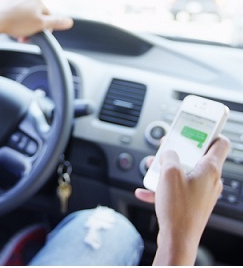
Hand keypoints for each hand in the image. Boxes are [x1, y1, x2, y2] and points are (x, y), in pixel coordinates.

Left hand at [0, 0, 72, 39]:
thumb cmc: (17, 23)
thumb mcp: (40, 25)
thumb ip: (56, 22)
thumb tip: (70, 21)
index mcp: (38, 0)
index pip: (48, 16)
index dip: (45, 29)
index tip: (37, 36)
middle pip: (36, 16)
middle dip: (33, 29)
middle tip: (25, 38)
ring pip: (24, 16)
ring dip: (23, 27)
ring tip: (17, 35)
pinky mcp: (4, 4)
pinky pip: (13, 14)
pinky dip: (13, 22)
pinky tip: (9, 28)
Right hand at [135, 135, 230, 264]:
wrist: (178, 239)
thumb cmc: (179, 208)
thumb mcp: (169, 173)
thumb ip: (169, 156)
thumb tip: (168, 152)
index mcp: (210, 169)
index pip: (220, 142)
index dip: (210, 132)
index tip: (197, 127)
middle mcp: (210, 180)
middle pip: (197, 157)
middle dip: (179, 151)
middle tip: (167, 149)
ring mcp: (202, 193)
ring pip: (185, 173)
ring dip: (167, 169)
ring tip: (152, 170)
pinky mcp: (193, 204)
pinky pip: (177, 189)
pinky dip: (163, 188)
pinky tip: (146, 191)